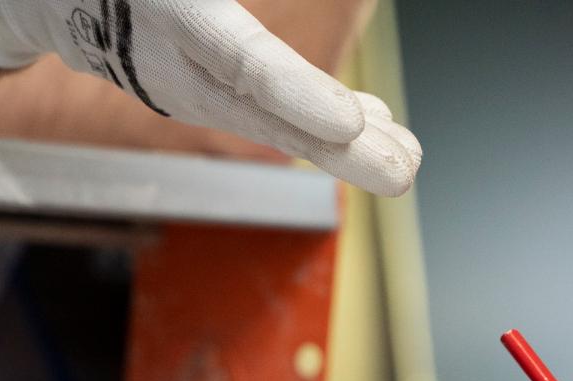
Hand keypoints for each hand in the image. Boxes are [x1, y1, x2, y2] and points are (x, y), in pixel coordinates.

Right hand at [0, 0, 420, 195]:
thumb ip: (219, 15)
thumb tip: (262, 58)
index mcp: (169, 15)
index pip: (240, 63)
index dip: (296, 96)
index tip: (350, 123)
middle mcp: (178, 63)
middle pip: (267, 113)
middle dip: (338, 149)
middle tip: (400, 174)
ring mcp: (190, 88)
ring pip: (274, 124)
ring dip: (345, 148)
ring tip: (404, 162)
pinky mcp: (203, 93)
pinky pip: (270, 116)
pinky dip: (324, 128)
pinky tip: (376, 131)